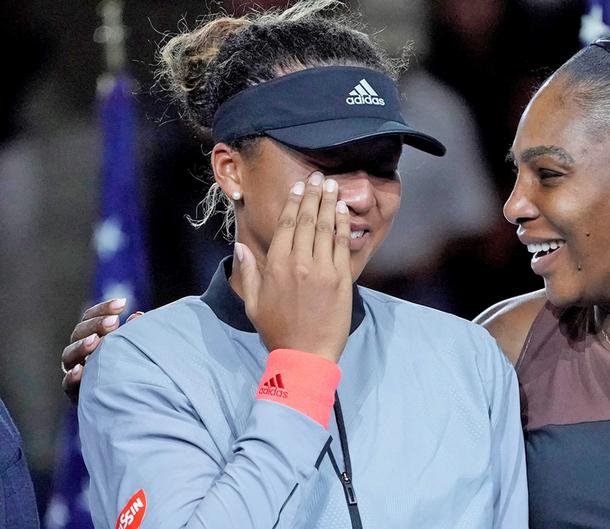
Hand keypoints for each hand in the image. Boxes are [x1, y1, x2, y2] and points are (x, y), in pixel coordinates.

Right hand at [62, 298, 143, 403]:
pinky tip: (81, 370)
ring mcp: (76, 372)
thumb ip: (133, 333)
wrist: (130, 405)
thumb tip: (139, 316)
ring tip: (95, 341)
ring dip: (82, 347)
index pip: (91, 318)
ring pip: (69, 355)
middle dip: (95, 325)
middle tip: (113, 322)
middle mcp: (80, 353)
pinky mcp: (76, 393)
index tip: (122, 303)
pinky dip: (73, 377)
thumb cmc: (133, 369)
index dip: (103, 309)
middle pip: (79, 333)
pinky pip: (69, 385)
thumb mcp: (133, 349)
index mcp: (92, 338)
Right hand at [236, 173, 352, 362]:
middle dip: (312, 195)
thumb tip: (239, 246)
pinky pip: (341, 245)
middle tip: (318, 177)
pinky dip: (342, 225)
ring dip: (329, 203)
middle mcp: (298, 262)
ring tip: (332, 185)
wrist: (305, 355)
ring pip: (325, 228)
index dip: (292, 203)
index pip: (285, 225)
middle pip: (306, 220)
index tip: (297, 187)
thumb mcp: (253, 302)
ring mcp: (322, 269)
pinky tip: (343, 210)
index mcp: (275, 266)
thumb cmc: (277, 330)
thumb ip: (248, 272)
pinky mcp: (341, 279)